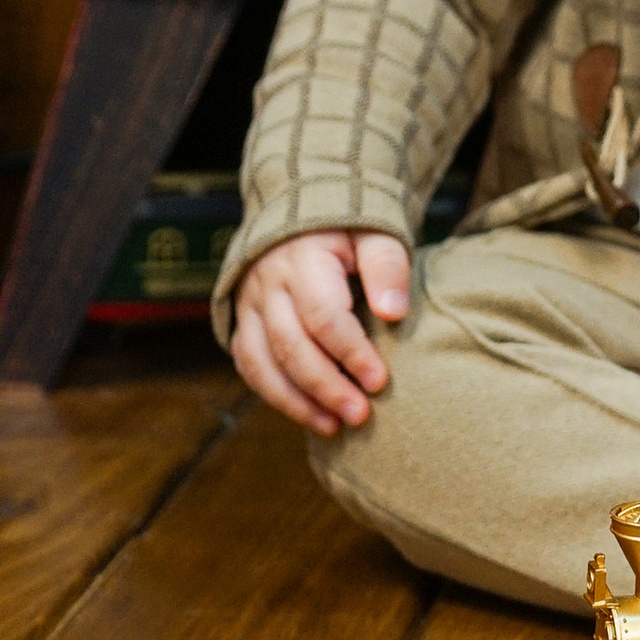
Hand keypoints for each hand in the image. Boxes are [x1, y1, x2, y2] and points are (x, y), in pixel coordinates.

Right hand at [231, 229, 413, 439]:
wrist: (302, 213)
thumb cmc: (349, 230)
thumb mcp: (375, 233)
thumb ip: (387, 267)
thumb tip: (394, 313)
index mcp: (303, 259)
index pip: (323, 316)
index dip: (351, 353)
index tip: (379, 381)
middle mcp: (268, 284)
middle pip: (290, 346)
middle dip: (326, 387)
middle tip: (360, 415)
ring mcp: (250, 305)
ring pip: (262, 362)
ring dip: (297, 401)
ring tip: (334, 427)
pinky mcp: (245, 323)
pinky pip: (250, 367)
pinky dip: (276, 396)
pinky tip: (309, 415)